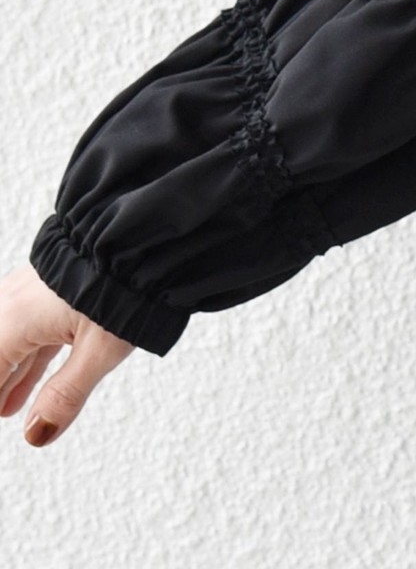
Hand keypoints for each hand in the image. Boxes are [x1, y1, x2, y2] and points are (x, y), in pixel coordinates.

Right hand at [0, 263, 135, 447]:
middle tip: (4, 410)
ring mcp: (34, 292)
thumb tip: (36, 435)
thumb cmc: (124, 286)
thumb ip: (66, 393)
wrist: (145, 237)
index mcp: (16, 319)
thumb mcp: (99, 350)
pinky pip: (30, 329)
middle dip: (0, 383)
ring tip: (6, 409)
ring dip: (10, 375)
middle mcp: (16, 302)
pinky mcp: (53, 287)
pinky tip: (26, 383)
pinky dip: (27, 358)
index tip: (1, 411)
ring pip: (12, 341)